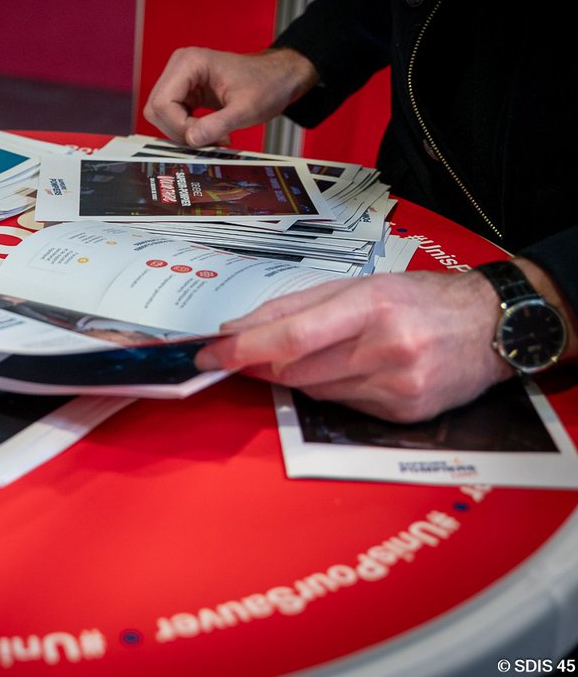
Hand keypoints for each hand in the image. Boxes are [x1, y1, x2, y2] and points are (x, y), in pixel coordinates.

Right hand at [144, 47, 319, 146]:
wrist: (279, 78)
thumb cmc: (267, 85)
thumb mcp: (245, 109)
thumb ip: (217, 125)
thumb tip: (191, 140)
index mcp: (189, 63)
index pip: (163, 103)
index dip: (179, 127)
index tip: (205, 138)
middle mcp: (179, 67)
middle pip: (156, 110)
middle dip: (179, 131)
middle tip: (208, 140)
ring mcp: (180, 78)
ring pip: (161, 116)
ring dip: (183, 132)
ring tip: (213, 137)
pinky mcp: (184, 91)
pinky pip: (172, 116)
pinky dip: (187, 130)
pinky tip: (209, 132)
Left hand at [193, 271, 511, 422]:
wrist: (490, 326)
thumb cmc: (420, 300)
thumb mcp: (359, 286)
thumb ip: (295, 306)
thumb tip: (239, 329)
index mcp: (371, 306)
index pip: (292, 337)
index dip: (243, 350)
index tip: (210, 355)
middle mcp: (385, 349)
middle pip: (295, 369)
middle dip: (258, 365)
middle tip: (236, 356)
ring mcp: (397, 387)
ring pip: (314, 391)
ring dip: (294, 376)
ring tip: (308, 355)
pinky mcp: (404, 415)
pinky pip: (342, 407)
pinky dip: (330, 390)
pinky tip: (346, 371)